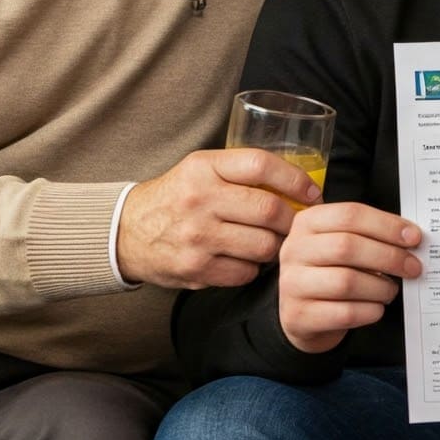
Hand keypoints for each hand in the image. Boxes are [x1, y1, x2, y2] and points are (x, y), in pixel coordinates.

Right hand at [114, 147, 318, 290]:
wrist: (127, 232)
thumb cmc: (178, 195)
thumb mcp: (202, 168)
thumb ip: (241, 171)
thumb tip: (299, 183)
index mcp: (204, 168)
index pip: (261, 166)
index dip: (296, 179)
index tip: (312, 192)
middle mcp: (200, 201)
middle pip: (270, 210)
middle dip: (293, 219)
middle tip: (297, 223)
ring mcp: (197, 238)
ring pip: (264, 246)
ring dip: (277, 246)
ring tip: (272, 240)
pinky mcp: (195, 270)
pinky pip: (246, 272)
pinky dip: (254, 268)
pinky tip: (246, 258)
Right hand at [276, 200, 424, 353]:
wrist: (304, 313)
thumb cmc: (331, 270)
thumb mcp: (341, 243)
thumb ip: (370, 235)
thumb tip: (410, 238)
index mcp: (308, 222)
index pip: (350, 215)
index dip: (386, 225)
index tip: (413, 237)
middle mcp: (294, 250)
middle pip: (347, 246)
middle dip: (389, 257)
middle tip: (413, 267)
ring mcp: (292, 284)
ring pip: (346, 282)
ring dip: (380, 287)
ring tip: (391, 290)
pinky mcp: (298, 316)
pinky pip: (344, 313)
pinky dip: (370, 310)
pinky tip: (376, 307)